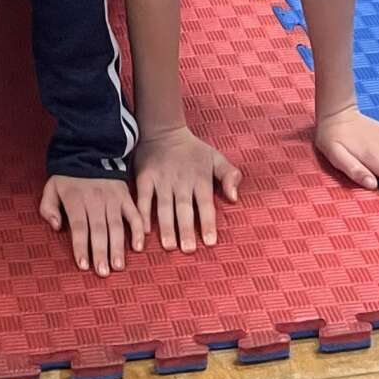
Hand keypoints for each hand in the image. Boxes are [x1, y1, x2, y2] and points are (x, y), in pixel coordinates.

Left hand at [40, 172, 143, 275]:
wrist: (89, 149)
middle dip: (101, 252)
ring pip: (116, 225)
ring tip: (118, 266)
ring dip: (118, 247)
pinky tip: (138, 246)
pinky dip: (138, 230)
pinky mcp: (125, 196)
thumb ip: (48, 207)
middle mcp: (95, 200)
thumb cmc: (68, 176)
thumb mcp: (51, 187)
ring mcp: (112, 198)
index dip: (81, 246)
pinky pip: (134, 214)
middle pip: (98, 229)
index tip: (84, 265)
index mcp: (76, 199)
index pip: (79, 227)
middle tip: (103, 272)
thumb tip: (56, 227)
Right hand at [133, 125, 240, 251]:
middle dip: (186, 229)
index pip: (205, 203)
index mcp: (200, 177)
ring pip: (164, 205)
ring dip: (166, 226)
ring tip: (169, 245)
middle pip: (184, 207)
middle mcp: (181, 180)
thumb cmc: (193, 150)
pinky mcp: (145, 176)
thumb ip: (229, 176)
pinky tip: (144, 230)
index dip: (208, 222)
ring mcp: (162, 179)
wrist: (163, 129)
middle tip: (188, 249)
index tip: (209, 242)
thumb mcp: (216, 157)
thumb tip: (235, 198)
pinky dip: (144, 213)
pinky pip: (144, 197)